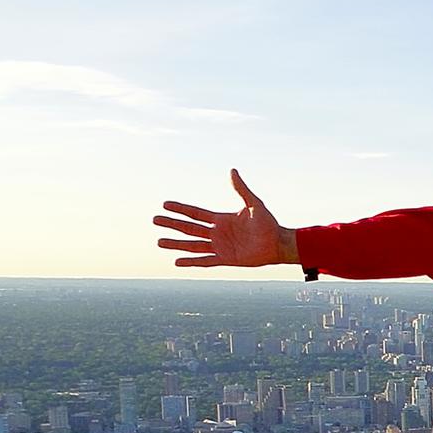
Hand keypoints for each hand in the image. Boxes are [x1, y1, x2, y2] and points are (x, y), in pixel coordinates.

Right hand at [155, 170, 296, 268]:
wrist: (278, 244)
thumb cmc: (268, 224)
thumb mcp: (254, 204)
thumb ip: (241, 189)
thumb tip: (232, 170)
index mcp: (221, 219)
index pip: (195, 213)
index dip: (180, 209)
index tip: (165, 204)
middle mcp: (217, 233)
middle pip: (189, 228)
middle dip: (172, 224)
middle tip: (154, 220)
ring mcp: (220, 247)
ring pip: (193, 245)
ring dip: (176, 244)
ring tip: (159, 242)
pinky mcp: (225, 260)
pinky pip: (205, 261)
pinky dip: (191, 262)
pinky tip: (177, 262)